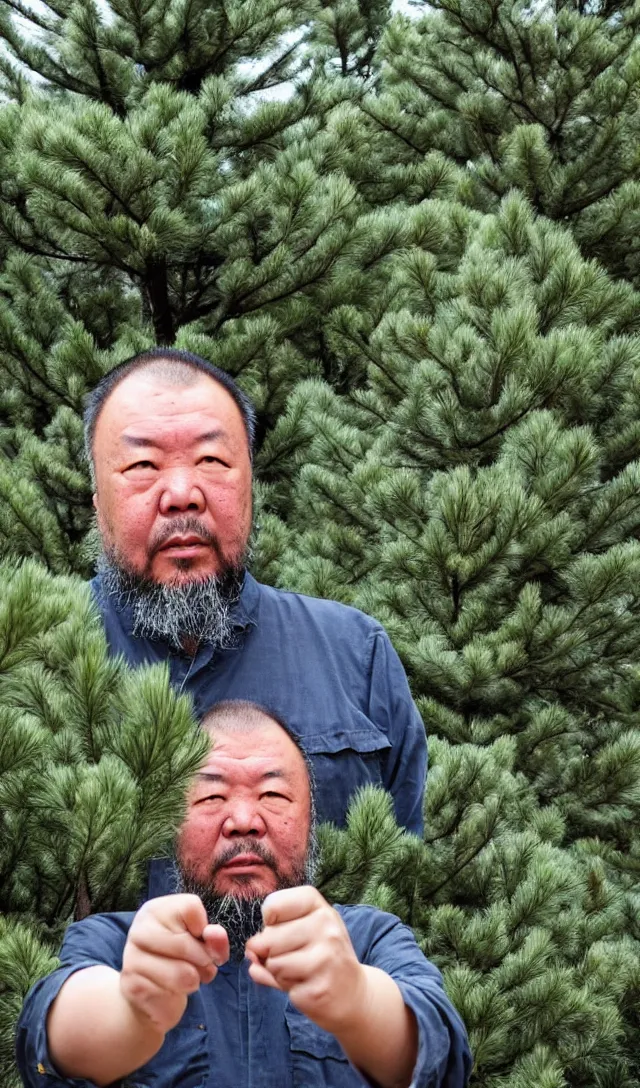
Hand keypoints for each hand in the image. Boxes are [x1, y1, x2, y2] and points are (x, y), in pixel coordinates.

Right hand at [120, 894, 228, 1034]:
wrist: (152, 994)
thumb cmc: (180, 959)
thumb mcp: (202, 943)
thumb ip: (213, 937)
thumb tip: (216, 935)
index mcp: (156, 910)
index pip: (191, 907)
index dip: (205, 928)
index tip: (200, 938)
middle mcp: (140, 929)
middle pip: (186, 944)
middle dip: (204, 960)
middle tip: (199, 964)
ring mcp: (132, 958)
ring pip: (183, 974)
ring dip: (194, 980)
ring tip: (187, 977)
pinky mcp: (132, 986)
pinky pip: (172, 993)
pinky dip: (179, 995)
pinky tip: (170, 990)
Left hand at [245, 886, 365, 1033]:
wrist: (352, 993)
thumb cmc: (321, 957)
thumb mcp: (303, 933)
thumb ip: (271, 936)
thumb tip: (250, 952)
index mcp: (318, 906)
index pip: (272, 905)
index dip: (269, 922)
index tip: (281, 928)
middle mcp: (326, 926)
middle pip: (268, 937)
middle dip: (269, 952)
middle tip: (291, 956)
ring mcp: (325, 957)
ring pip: (273, 963)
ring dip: (278, 972)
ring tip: (299, 972)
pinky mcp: (319, 987)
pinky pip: (283, 985)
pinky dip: (287, 988)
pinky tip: (305, 985)